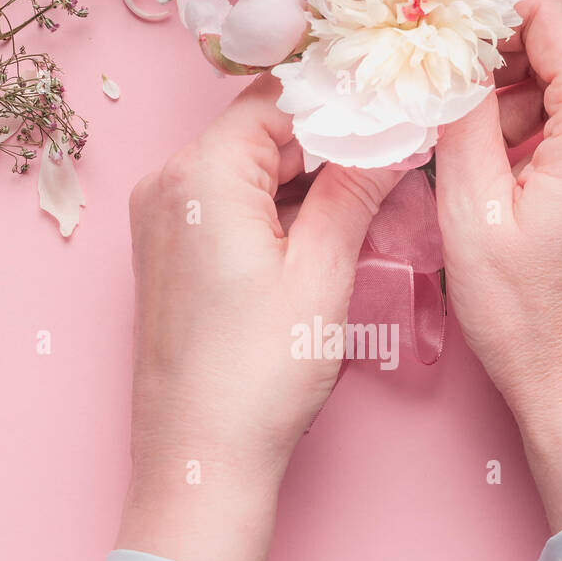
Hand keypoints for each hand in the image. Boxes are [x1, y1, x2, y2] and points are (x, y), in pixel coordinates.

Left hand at [119, 74, 397, 560]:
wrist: (201, 461)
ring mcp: (163, 223)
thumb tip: (390, 136)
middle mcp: (169, 186)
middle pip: (263, 132)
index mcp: (201, 175)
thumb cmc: (257, 376)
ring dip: (310, 178)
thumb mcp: (322, 273)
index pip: (280, 99)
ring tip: (374, 197)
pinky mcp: (170, 258)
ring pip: (250, 171)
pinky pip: (230, 208)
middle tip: (398, 154)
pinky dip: (280, 210)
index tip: (397, 109)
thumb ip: (355, 189)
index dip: (343, 100)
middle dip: (331, 140)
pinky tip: (328, 231)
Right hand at [436, 0, 561, 531]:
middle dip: (507, 74)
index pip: (554, 12)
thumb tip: (453, 56)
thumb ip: (462, 116)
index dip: (493, 22)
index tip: (451, 60)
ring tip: (487, 177)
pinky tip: (522, 194)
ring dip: (529, 113)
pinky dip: (557, 142)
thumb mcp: (471, 213)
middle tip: (458, 129)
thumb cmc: (530, 319)